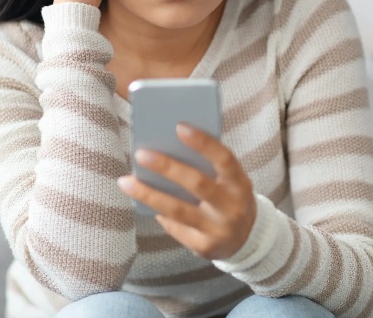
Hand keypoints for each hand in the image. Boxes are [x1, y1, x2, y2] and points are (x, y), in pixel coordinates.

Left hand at [118, 123, 256, 259]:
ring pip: (179, 210)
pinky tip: (143, 202)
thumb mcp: (229, 182)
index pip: (224, 158)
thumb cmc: (228, 198)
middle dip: (167, 168)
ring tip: (125, 182)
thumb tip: (167, 147)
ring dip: (149, 194)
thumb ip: (208, 167)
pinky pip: (175, 227)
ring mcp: (219, 229)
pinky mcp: (205, 247)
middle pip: (197, 184)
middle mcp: (233, 207)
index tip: (179, 126)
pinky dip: (159, 213)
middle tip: (141, 154)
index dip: (203, 142)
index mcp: (240, 183)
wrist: (247, 240)